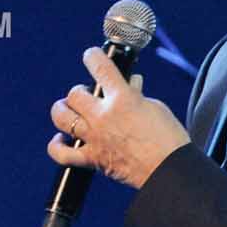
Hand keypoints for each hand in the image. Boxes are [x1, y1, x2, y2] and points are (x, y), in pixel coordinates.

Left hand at [46, 48, 191, 188]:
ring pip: (62, 117)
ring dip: (63, 110)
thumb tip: (130, 84)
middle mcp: (103, 116)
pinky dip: (56, 146)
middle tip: (90, 95)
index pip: (100, 67)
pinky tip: (61, 140)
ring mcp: (95, 138)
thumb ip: (136, 94)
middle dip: (80, 91)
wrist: (170, 171)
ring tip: (72, 111)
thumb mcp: (155, 107)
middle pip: (75, 93)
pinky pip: (62, 154)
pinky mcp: (92, 159)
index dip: (92, 56)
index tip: (91, 55)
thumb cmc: (168, 139)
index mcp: (122, 99)